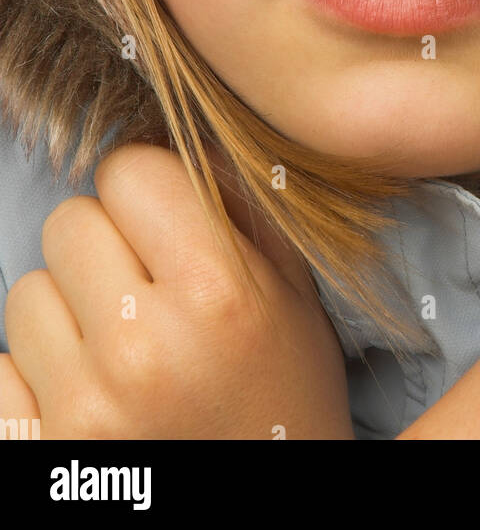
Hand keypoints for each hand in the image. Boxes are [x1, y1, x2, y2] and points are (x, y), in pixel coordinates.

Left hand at [0, 142, 354, 438]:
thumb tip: (184, 144)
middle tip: (143, 291)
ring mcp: (83, 406)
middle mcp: (143, 346)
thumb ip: (244, 211)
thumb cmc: (285, 404)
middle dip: (104, 246)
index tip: (164, 223)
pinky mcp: (40, 452)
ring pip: (27, 292)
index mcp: (217, 293)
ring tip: (119, 351)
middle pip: (69, 221)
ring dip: (66, 312)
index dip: (147, 190)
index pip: (128, 169)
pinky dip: (33, 376)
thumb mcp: (296, 299)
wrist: (264, 512)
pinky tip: (88, 394)